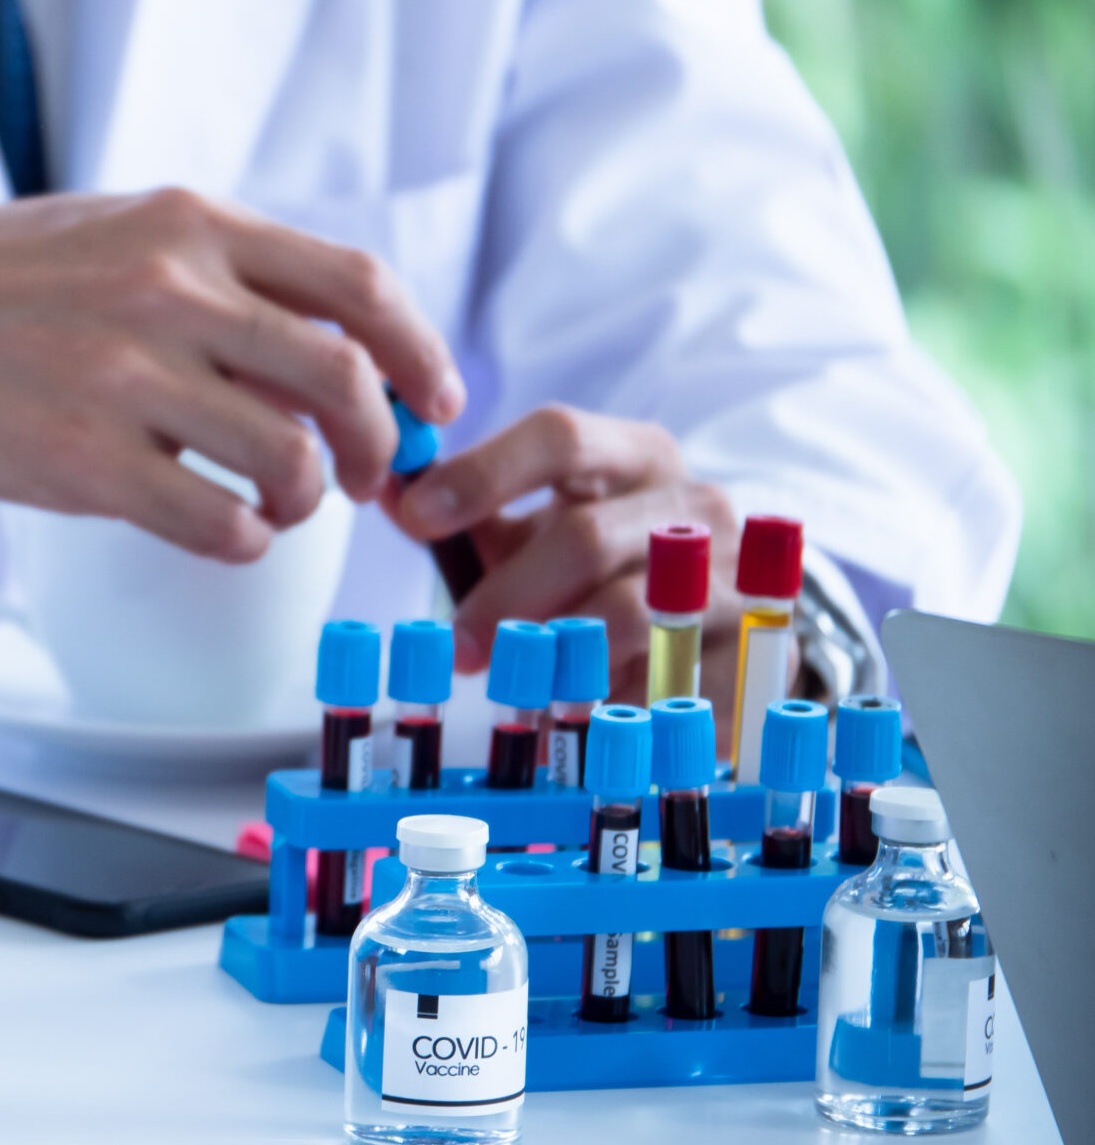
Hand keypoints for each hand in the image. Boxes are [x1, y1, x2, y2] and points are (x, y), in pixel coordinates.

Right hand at [0, 190, 463, 560]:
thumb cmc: (10, 281)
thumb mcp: (125, 231)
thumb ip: (227, 275)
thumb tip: (348, 358)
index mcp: (192, 225)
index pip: (360, 285)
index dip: (422, 353)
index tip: (435, 402)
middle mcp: (170, 290)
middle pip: (345, 379)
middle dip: (379, 443)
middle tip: (365, 475)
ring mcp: (124, 376)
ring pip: (291, 460)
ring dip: (307, 501)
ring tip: (277, 504)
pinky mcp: (81, 458)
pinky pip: (218, 522)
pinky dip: (247, 541)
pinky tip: (223, 531)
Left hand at [387, 405, 743, 701]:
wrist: (723, 616)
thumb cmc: (606, 565)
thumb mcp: (539, 527)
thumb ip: (467, 511)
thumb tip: (385, 487)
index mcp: (635, 454)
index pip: (559, 435)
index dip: (482, 473)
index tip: (416, 515)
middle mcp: (695, 502)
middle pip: (585, 536)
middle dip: (505, 595)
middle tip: (459, 645)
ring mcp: (736, 573)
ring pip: (630, 612)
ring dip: (558, 654)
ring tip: (518, 682)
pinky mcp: (758, 647)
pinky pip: (673, 680)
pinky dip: (619, 698)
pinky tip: (589, 708)